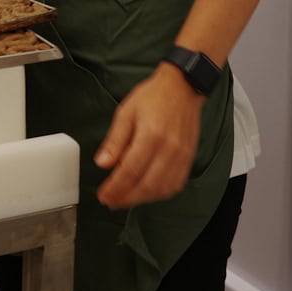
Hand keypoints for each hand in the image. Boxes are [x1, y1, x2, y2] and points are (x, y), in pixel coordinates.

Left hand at [94, 64, 204, 209]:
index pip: (130, 170)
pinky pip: (175, 185)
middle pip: (147, 185)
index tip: (103, 195)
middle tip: (111, 202)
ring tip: (125, 199)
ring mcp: (182, 156)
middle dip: (126, 198)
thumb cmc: (154, 97)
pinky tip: (146, 193)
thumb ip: (114, 140)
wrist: (182, 88)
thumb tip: (102, 163)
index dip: (115, 187)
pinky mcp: (189, 159)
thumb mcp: (126, 112)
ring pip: (162, 189)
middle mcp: (170, 149)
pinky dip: (159, 194)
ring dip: (142, 199)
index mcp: (152, 135)